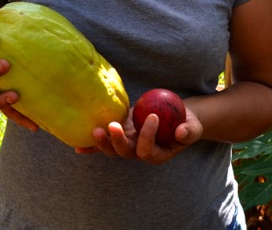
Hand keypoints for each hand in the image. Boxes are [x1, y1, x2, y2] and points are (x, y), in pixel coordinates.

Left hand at [77, 104, 202, 164]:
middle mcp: (139, 152)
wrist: (177, 117)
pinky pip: (105, 142)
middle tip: (113, 126)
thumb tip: (181, 132)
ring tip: (95, 130)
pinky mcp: (122, 133)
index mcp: (156, 154)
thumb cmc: (187, 123)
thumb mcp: (193, 127)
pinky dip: (91, 146)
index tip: (153, 116)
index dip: (147, 136)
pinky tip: (78, 147)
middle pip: (124, 152)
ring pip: (111, 149)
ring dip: (102, 142)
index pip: (146, 150)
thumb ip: (189, 131)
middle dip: (117, 141)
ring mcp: (128, 143)